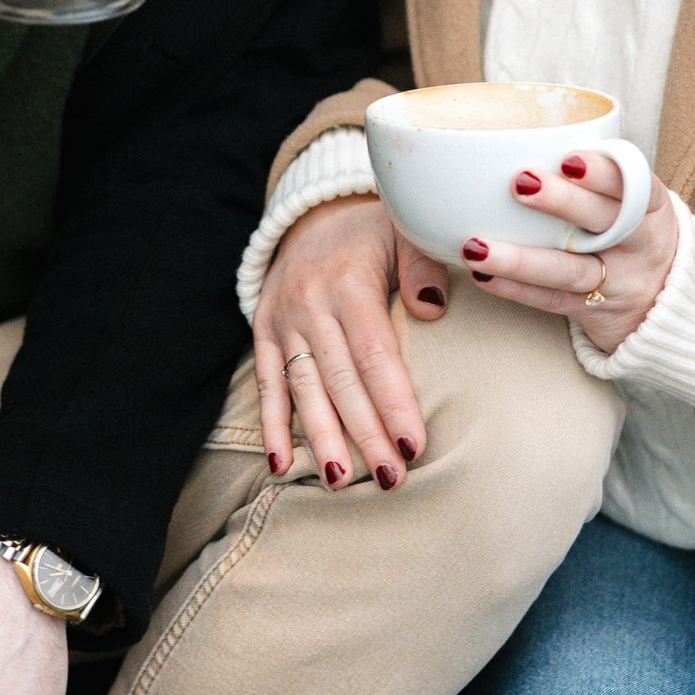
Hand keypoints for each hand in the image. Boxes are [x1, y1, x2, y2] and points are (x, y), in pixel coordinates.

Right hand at [252, 194, 448, 492]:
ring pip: (304, 388)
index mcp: (349, 282)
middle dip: (366, 433)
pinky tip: (280, 463)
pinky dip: (272, 425)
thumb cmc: (375, 232)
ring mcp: (283, 320)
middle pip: (342, 380)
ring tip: (341, 480)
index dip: (394, 401)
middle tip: (391, 478)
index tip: (414, 444)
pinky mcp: (263, 331)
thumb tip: (431, 308)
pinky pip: (268, 384)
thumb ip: (422, 265)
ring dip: (322, 437)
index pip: (374, 354)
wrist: (315, 213)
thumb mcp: (405, 231)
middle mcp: (311, 304)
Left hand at [460, 149, 678, 353]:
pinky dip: (516, 288)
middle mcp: (639, 245)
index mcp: (652, 208)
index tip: (569, 158)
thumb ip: (598, 174)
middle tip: (520, 183)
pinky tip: (483, 275)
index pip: (634, 186)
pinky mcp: (592, 310)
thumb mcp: (635, 202)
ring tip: (476, 246)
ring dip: (520, 259)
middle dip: (563, 202)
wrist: (667, 303)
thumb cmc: (633, 231)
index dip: (603, 173)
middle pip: (605, 223)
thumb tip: (525, 134)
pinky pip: (551, 300)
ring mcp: (616, 282)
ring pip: (569, 270)